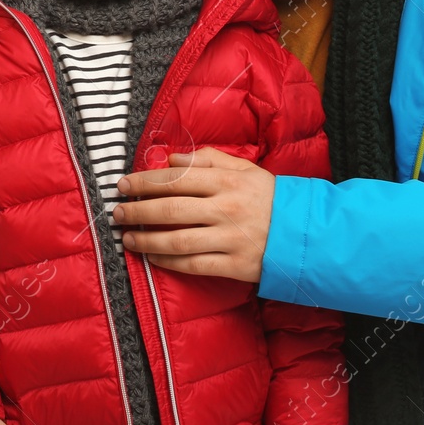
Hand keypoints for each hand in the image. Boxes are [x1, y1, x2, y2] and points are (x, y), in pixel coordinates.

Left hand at [112, 147, 273, 281]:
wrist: (306, 233)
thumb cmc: (269, 197)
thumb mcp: (244, 168)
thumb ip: (207, 160)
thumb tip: (170, 159)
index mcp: (227, 181)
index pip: (176, 179)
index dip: (144, 182)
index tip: (123, 185)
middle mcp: (226, 209)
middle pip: (172, 208)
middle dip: (138, 210)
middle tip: (117, 212)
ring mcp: (230, 239)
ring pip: (178, 240)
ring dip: (147, 239)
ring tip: (127, 237)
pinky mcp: (235, 265)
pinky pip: (194, 265)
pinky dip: (169, 261)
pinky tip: (152, 256)